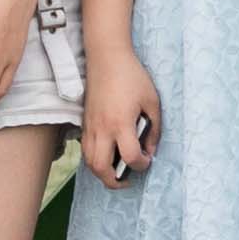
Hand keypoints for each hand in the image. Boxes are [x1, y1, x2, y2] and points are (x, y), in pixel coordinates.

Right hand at [81, 53, 160, 187]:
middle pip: (101, 168)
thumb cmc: (132, 77)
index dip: (141, 165)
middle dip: (114, 180)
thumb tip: (150, 150)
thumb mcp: (152, 101)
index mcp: (121, 123)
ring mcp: (90, 127)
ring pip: (89, 162)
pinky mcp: (84, 122)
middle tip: (128, 178)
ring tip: (117, 169)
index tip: (147, 160)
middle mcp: (102, 129)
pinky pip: (85, 149)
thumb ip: (154, 129)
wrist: (107, 58)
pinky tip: (107, 153)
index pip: (129, 157)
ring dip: (102, 172)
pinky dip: (94, 158)